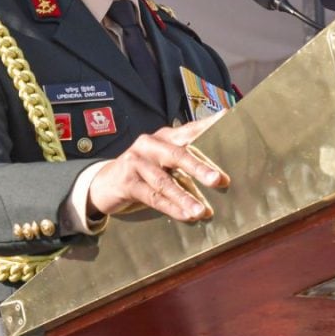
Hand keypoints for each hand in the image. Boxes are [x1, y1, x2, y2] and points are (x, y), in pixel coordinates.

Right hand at [86, 114, 228, 221]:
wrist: (106, 183)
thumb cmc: (145, 172)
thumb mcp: (165, 161)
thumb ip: (188, 161)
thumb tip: (223, 176)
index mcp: (165, 136)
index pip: (190, 130)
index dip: (208, 125)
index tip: (228, 119)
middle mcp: (150, 144)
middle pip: (178, 154)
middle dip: (200, 168)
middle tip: (219, 180)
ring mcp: (135, 161)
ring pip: (164, 181)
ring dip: (185, 197)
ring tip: (202, 211)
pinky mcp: (126, 182)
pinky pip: (152, 196)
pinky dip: (171, 207)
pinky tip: (185, 216)